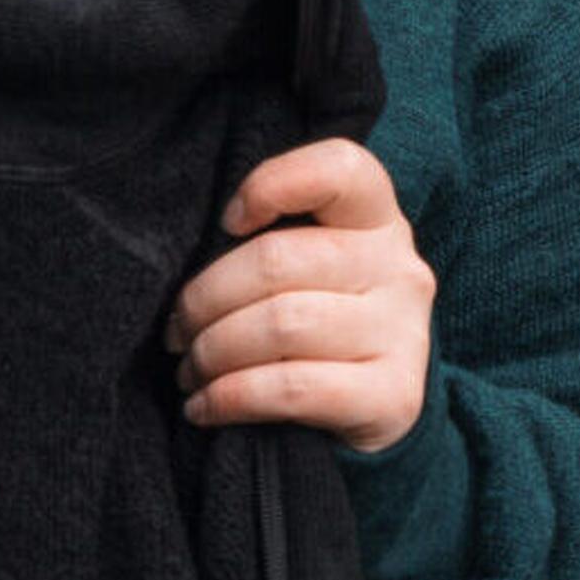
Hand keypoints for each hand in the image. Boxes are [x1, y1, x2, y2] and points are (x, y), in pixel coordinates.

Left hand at [168, 136, 434, 453]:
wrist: (373, 410)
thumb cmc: (316, 321)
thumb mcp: (307, 265)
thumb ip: (270, 240)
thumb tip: (186, 259)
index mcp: (377, 219)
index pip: (339, 169)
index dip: (272, 184)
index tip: (226, 222)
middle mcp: (399, 269)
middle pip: (278, 260)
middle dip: (205, 299)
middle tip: (175, 331)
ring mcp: (404, 334)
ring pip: (281, 326)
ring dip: (212, 353)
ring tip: (188, 370)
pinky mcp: (394, 396)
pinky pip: (292, 388)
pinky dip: (231, 398)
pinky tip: (204, 406)